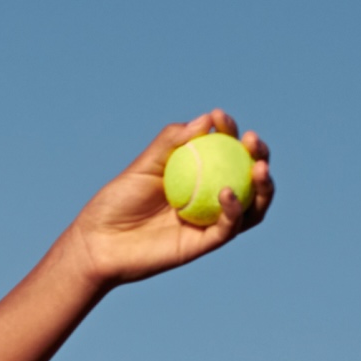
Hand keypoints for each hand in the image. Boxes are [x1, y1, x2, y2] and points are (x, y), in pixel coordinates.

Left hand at [60, 110, 273, 288]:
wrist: (98, 242)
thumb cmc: (117, 202)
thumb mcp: (143, 166)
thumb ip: (171, 142)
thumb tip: (206, 119)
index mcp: (197, 175)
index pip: (224, 150)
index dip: (229, 131)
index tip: (221, 117)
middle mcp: (209, 198)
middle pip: (247, 177)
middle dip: (258, 155)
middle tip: (252, 140)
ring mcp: (209, 221)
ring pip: (252, 206)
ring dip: (263, 186)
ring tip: (259, 166)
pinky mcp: (204, 244)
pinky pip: (229, 227)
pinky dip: (234, 210)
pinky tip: (227, 192)